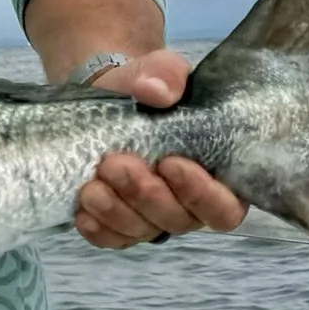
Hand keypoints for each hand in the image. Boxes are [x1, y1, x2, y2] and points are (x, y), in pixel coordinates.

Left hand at [72, 49, 249, 249]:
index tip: (170, 162)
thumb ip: (167, 74)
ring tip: (91, 186)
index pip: (226, 206)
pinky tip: (82, 213)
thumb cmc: (148, 89)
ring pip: (142, 231)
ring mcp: (153, 218)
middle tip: (115, 163)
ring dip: (116, 212)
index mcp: (218, 174)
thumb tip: (156, 90)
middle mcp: (190, 204)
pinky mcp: (120, 223)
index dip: (202, 194)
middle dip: (145, 195)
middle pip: (178, 220)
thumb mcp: (160, 70)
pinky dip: (98, 229)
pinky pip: (112, 239)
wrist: (107, 97)